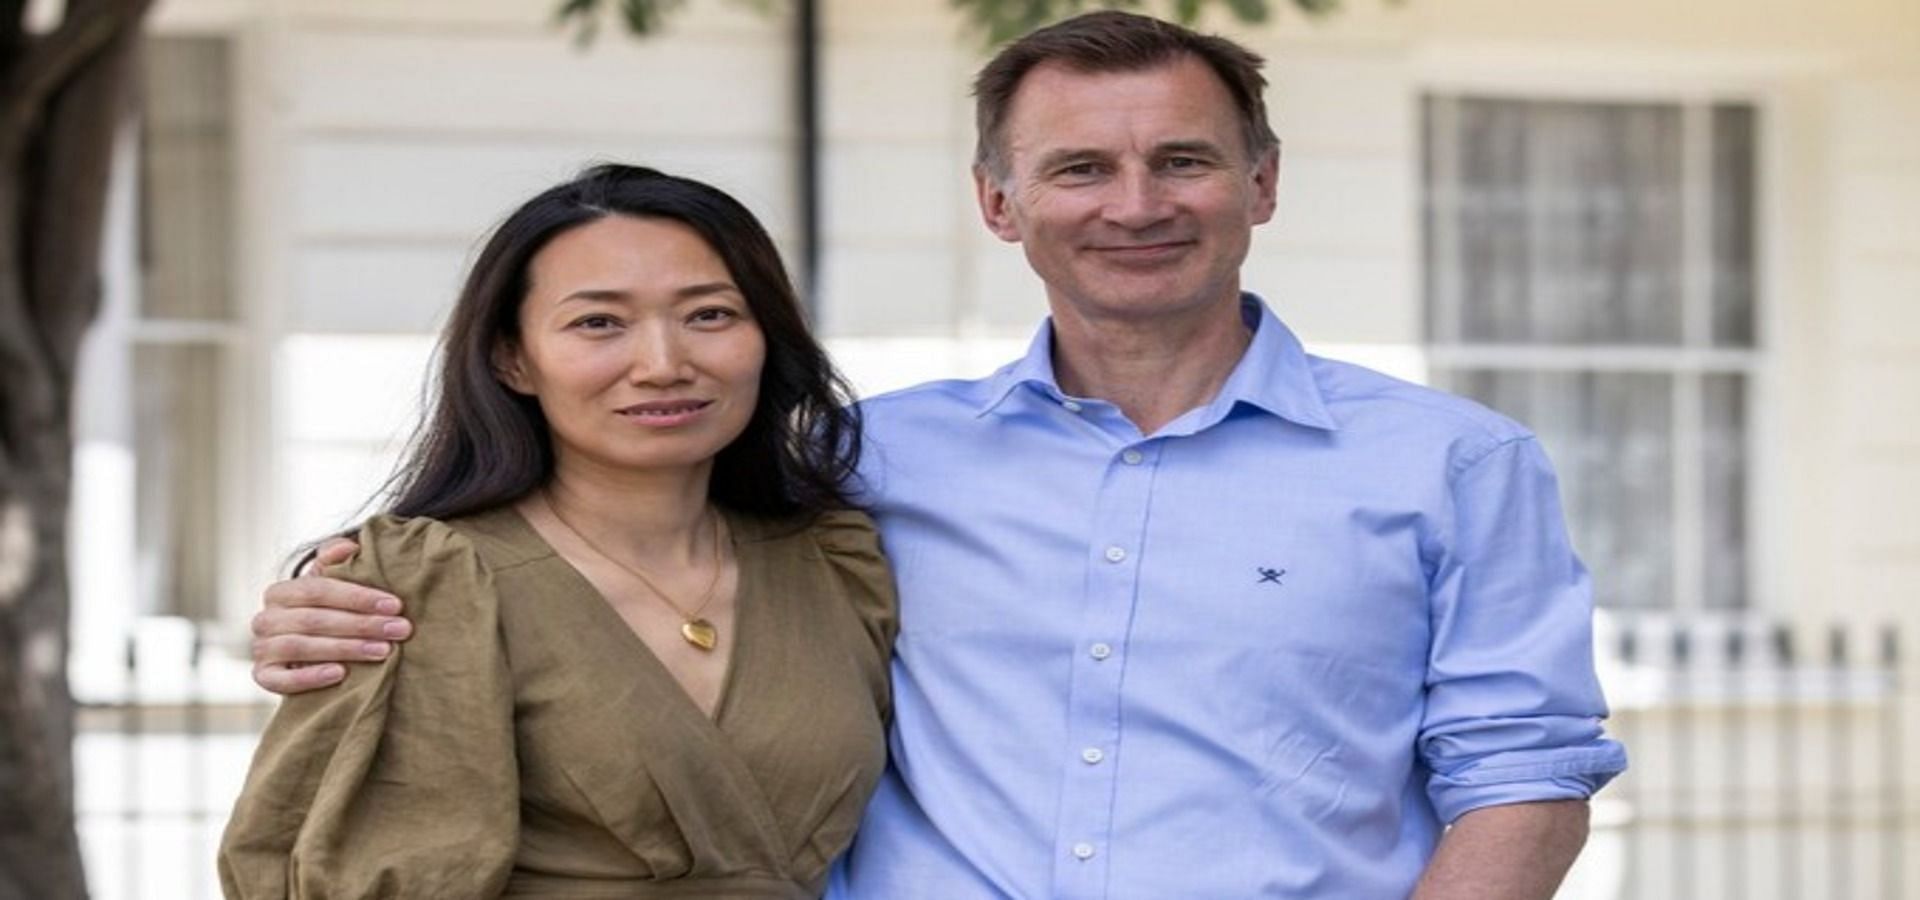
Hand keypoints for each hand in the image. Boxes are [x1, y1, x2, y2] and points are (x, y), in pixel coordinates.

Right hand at [250, 537, 413, 694]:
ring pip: (301, 647)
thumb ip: (335, 561)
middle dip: (362, 624)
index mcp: (280, 592)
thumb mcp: (332, 586)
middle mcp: (265, 619)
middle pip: (314, 619)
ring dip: (345, 648)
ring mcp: (262, 649)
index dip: (358, 597)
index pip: (318, 589)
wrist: (306, 657)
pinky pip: (281, 680)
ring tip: (382, 651)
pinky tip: (340, 673)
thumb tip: (349, 546)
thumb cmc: (327, 614)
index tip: (395, 605)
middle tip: (399, 630)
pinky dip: (310, 677)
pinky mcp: (264, 677)